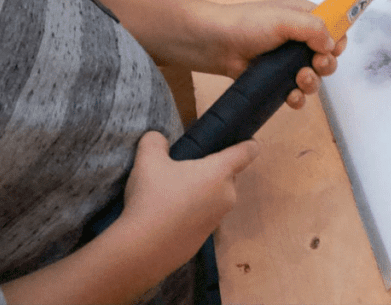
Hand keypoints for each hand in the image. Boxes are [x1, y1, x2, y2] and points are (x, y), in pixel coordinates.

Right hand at [116, 131, 259, 281]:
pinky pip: (203, 216)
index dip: (248, 143)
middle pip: (228, 175)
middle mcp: (226, 195)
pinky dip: (192, 213)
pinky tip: (168, 215)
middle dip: (212, 169)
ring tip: (171, 193)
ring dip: (201, 192)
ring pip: (215, 197)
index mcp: (219, 172)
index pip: (247, 152)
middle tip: (185, 168)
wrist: (142, 250)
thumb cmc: (152, 197)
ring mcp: (217, 220)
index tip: (246, 140)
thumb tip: (158, 141)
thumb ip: (155, 141)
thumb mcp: (147, 160)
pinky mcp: (205, 239)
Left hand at [201, 0, 345, 109]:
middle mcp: (300, 39)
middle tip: (315, 65)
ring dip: (312, 82)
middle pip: (328, 57)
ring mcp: (288, 61)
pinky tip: (291, 96)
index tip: (331, 49)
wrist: (216, 44)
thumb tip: (332, 44)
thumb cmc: (247, 24)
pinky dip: (297, 98)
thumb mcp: (284, 18)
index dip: (337, 41)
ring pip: (314, 78)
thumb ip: (314, 28)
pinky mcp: (277, 80)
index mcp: (305, 17)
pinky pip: (297, 93)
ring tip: (300, 79)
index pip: (335, 29)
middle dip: (326, 65)